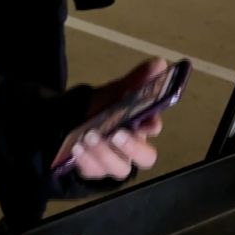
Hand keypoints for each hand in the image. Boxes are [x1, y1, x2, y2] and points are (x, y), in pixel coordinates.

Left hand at [75, 58, 166, 179]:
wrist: (74, 119)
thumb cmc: (103, 107)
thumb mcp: (117, 91)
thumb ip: (138, 80)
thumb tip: (160, 62)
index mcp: (141, 127)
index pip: (154, 129)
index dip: (152, 126)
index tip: (147, 122)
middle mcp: (132, 149)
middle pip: (145, 157)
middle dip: (133, 147)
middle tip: (117, 134)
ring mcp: (114, 162)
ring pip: (119, 168)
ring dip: (105, 153)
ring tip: (90, 136)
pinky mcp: (95, 170)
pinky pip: (93, 171)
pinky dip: (86, 160)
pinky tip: (77, 147)